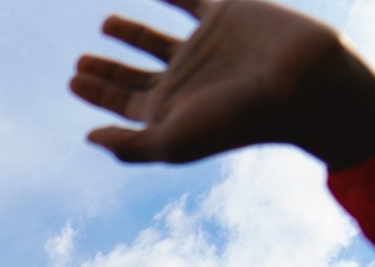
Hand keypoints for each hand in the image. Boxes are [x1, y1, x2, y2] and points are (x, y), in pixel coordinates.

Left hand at [72, 0, 374, 168]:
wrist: (300, 83)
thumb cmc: (235, 120)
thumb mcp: (172, 142)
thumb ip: (129, 144)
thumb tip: (89, 138)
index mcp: (170, 111)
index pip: (123, 103)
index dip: (97, 91)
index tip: (74, 78)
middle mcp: (184, 81)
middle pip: (135, 76)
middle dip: (107, 69)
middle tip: (80, 61)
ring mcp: (203, 47)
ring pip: (157, 39)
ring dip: (131, 33)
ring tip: (105, 24)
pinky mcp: (224, 13)